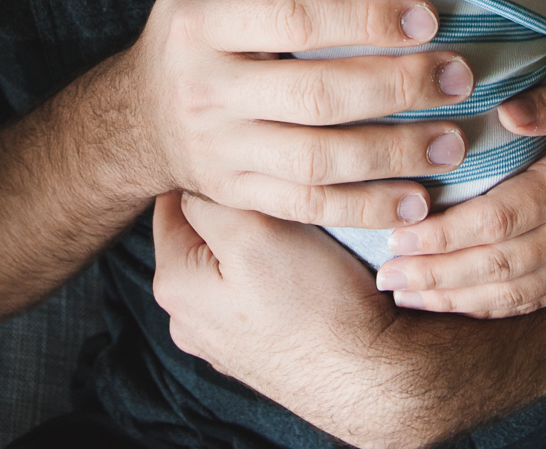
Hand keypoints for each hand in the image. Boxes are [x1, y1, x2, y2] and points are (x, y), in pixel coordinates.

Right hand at [122, 0, 474, 228]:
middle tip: (459, 78)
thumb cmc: (187, 31)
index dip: (365, 18)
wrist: (136, 120)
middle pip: (315, 95)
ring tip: (455, 143)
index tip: (429, 17)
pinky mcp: (241, 195)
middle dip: (396, 88)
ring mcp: (224, 151)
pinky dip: (366, 208)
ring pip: (318, 160)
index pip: (294, 20)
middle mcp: (209, 91)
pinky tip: (418, 202)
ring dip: (394, 155)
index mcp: (202, 26)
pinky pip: (309, 206)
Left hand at [153, 192, 439, 448]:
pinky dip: (280, 275)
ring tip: (304, 237)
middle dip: (239, 211)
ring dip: (263, 242)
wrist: (371, 377)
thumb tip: (199, 179)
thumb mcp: (254, 234)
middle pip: (204, 234)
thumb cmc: (316, 306)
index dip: (213, 175)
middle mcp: (189, 318)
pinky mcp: (259, 347)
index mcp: (174, 285)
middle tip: (283, 200)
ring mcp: (223, 338)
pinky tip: (312, 272)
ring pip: (234, 262)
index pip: (174, 202)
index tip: (250, 167)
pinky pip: (259, 292)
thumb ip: (213, 199)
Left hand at [374, 84, 545, 317]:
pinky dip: (485, 310)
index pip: (499, 220)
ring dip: (451, 298)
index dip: (444, 234)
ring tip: (402, 294)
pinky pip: (529, 303)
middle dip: (435, 273)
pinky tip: (448, 305)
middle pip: (495, 264)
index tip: (399, 234)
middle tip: (384, 273)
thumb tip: (505, 107)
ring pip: (508, 294)